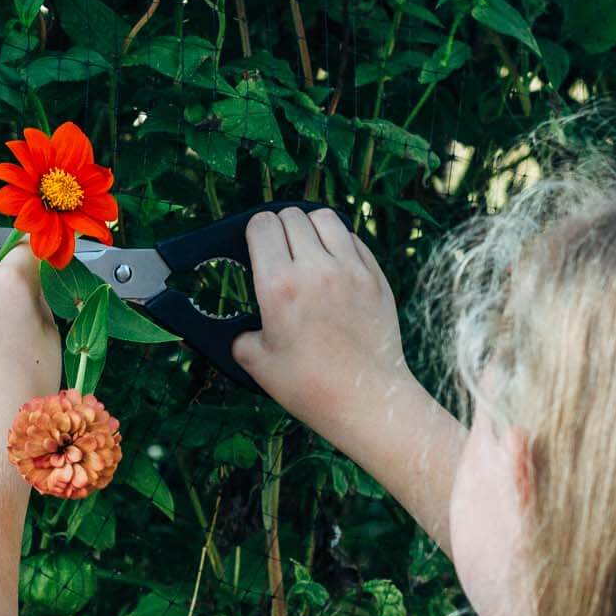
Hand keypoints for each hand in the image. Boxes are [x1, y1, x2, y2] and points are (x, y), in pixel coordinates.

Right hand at [230, 207, 414, 442]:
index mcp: (279, 286)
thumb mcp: (256, 362)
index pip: (261, 225)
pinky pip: (352, 239)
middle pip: (291, 215)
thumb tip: (239, 326)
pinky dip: (338, 242)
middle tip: (279, 250)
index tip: (255, 246)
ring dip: (309, 227)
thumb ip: (239, 334)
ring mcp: (350, 270)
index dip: (254, 232)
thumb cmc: (309, 386)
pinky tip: (332, 264)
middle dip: (279, 228)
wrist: (366, 400)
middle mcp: (315, 269)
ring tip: (307, 248)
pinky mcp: (375, 277)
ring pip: (324, 218)